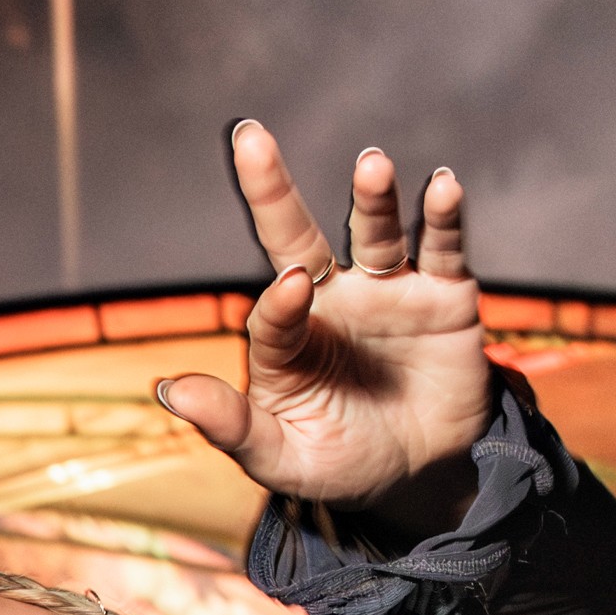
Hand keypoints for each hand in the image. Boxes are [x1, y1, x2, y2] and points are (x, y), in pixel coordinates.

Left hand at [153, 125, 494, 507]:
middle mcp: (331, 299)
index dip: (280, 298)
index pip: (274, 306)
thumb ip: (231, 425)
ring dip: (373, 198)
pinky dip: (444, 216)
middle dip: (271, 190)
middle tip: (248, 137)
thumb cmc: (339, 460)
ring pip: (374, 233)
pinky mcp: (445, 295)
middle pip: (297, 236)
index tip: (291, 288)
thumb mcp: (279, 457)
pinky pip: (444, 248)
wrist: (420, 477)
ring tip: (371, 165)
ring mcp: (388, 292)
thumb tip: (170, 390)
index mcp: (287, 335)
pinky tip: (442, 186)